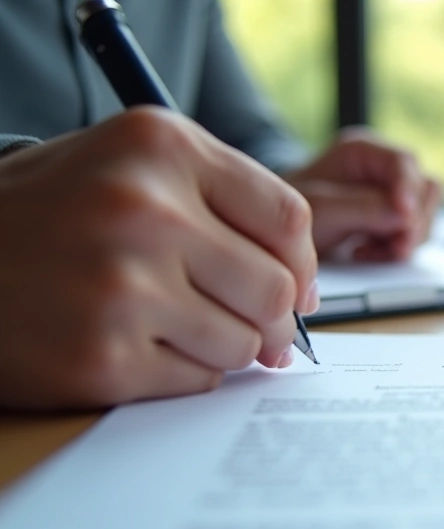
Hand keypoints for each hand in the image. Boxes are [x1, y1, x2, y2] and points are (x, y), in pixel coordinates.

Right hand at [0, 108, 318, 409]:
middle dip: (271, 316)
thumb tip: (305, 291)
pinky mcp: (102, 359)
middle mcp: (144, 210)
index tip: (295, 286)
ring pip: (244, 342)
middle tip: (247, 323)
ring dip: (223, 345)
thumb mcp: (132, 164)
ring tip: (170, 326)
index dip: (302, 263)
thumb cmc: (53, 213)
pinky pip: (198, 381)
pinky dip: (181, 374)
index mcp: (161, 147)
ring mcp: (122, 288)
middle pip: (276, 288)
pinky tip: (136, 348)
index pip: (289, 218)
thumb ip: (227, 203)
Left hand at [285, 129, 441, 261]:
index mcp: (362, 151)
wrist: (277, 234)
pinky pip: (414, 233)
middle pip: (424, 188)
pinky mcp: (393, 218)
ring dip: (406, 238)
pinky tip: (367, 253)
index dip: (408, 190)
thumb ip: (364, 210)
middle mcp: (382, 168)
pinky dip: (397, 249)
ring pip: (425, 213)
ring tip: (368, 252)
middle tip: (395, 248)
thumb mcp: (321, 210)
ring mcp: (391, 193)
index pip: (403, 162)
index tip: (405, 216)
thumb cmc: (290, 213)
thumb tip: (406, 216)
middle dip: (413, 222)